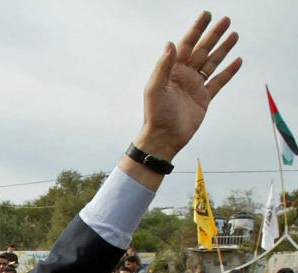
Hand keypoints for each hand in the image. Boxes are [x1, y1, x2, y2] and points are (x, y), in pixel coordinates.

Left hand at [135, 12, 240, 160]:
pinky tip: (237, 61)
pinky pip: (218, 81)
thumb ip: (163, 66)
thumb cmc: (155, 115)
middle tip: (225, 20)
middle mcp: (184, 76)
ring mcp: (195, 86)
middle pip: (202, 50)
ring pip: (212, 63)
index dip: (196, 29)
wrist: (164, 138)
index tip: (206, 15)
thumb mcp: (155, 88)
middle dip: (213, 35)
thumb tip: (170, 43)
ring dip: (223, 49)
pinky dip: (228, 71)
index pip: (186, 45)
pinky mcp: (204, 98)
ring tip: (234, 35)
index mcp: (172, 71)